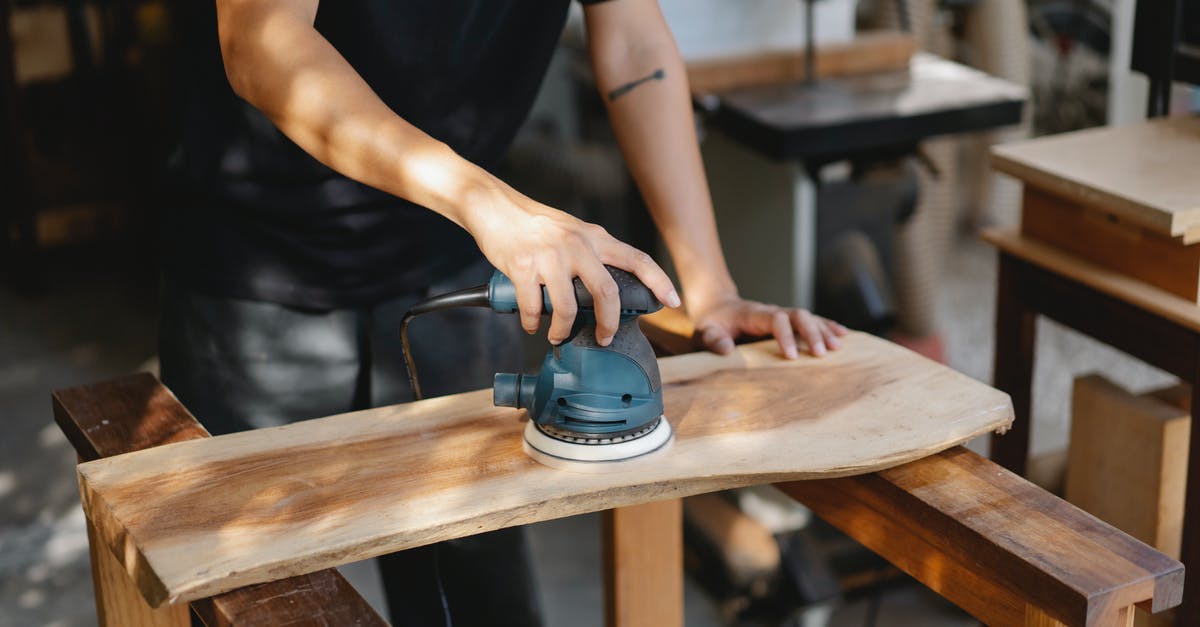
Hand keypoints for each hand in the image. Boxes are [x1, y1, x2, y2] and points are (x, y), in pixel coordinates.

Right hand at [463, 179, 679, 345]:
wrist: (494, 207)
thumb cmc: (534, 224)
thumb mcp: (573, 231)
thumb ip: (591, 254)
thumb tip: (605, 289)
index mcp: (595, 237)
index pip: (637, 259)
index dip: (659, 281)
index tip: (673, 301)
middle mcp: (577, 245)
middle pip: (606, 293)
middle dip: (608, 324)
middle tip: (604, 338)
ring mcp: (550, 256)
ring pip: (567, 308)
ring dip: (562, 330)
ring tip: (557, 336)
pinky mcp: (524, 267)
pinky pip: (533, 307)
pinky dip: (533, 322)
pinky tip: (532, 324)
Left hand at [690, 296, 848, 358]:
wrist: (718, 307)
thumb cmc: (712, 322)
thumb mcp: (705, 331)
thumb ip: (713, 339)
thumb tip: (726, 350)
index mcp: (754, 314)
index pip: (775, 319)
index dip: (785, 335)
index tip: (791, 356)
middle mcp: (772, 311)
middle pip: (798, 315)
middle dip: (811, 333)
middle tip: (822, 354)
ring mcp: (782, 315)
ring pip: (808, 317)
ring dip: (823, 331)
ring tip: (837, 347)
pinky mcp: (788, 321)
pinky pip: (811, 320)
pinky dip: (827, 326)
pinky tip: (843, 335)